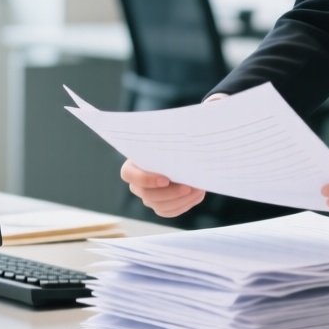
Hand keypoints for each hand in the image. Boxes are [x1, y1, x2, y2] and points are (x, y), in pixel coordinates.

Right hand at [119, 94, 227, 217]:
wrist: (180, 153)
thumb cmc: (173, 141)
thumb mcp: (173, 133)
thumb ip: (178, 130)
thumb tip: (200, 116)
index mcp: (132, 164)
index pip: (128, 175)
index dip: (145, 179)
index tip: (166, 179)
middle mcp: (136, 183)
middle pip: (146, 195)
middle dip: (170, 193)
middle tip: (189, 186)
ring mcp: (148, 196)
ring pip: (159, 206)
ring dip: (180, 200)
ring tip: (198, 189)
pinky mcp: (160, 206)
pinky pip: (168, 212)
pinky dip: (184, 205)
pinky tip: (197, 194)